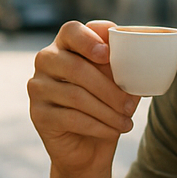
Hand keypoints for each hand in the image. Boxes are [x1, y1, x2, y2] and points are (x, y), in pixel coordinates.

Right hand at [28, 19, 140, 176]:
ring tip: (125, 123)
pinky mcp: (38, 113)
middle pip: (76, 67)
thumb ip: (122, 67)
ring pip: (76, 95)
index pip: (71, 31)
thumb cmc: (104, 106)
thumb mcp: (117, 83)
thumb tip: (138, 64)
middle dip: (109, 89)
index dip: (88, 40)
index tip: (107, 55)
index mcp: (66, 44)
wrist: (88, 147)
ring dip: (107, 112)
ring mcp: (38, 86)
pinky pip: (71, 118)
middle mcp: (46, 60)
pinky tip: (112, 131)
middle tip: (130, 106)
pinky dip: (97, 126)